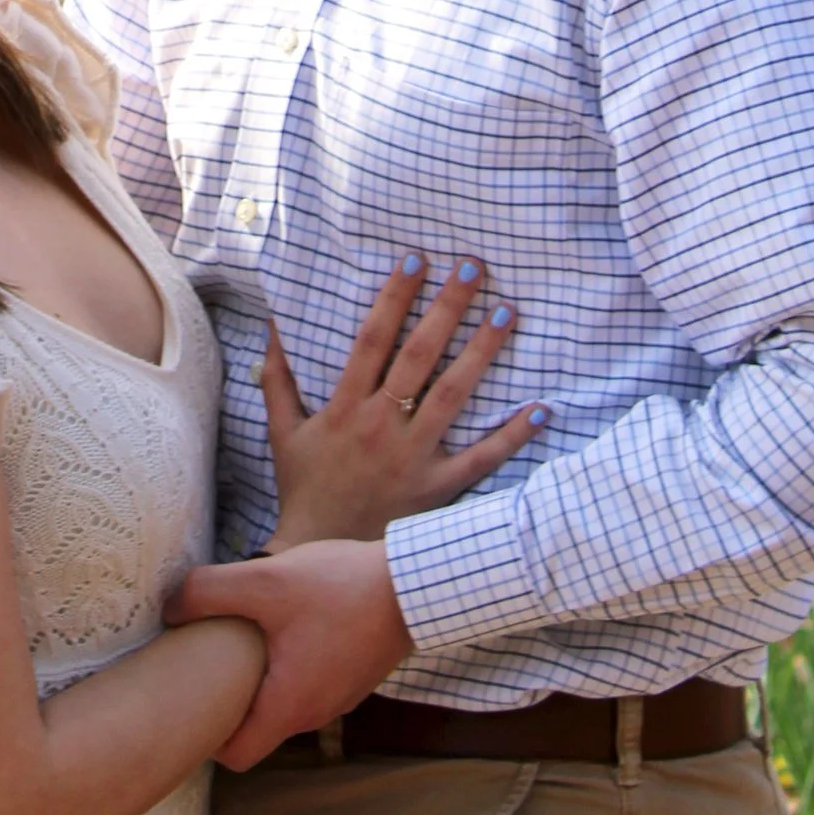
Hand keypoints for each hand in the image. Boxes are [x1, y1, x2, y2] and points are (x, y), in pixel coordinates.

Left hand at [165, 541, 410, 767]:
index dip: (206, 737)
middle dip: (231, 702)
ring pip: (285, 703)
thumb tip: (169, 608)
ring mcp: (339, 697)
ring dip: (264, 679)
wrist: (414, 584)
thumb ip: (208, 592)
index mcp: (289, 707)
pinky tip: (286, 624)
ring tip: (245, 638)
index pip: (235, 756)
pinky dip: (292, 664)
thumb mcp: (264, 581)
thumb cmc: (339, 587)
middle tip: (208, 662)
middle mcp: (315, 713)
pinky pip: (310, 682)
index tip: (190, 700)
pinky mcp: (353, 676)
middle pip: (259, 729)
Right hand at [263, 257, 538, 549]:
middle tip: (475, 267)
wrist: (319, 556)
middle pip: (419, 356)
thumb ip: (278, 378)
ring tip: (507, 312)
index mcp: (344, 407)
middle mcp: (380, 426)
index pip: (372, 339)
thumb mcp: (283, 431)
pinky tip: (540, 408)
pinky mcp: (435, 490)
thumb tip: (273, 326)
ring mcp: (411, 458)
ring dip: (482, 352)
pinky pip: (480, 459)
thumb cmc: (304, 489)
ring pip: (452, 396)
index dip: (394, 297)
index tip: (416, 259)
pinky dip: (511, 435)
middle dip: (447, 307)